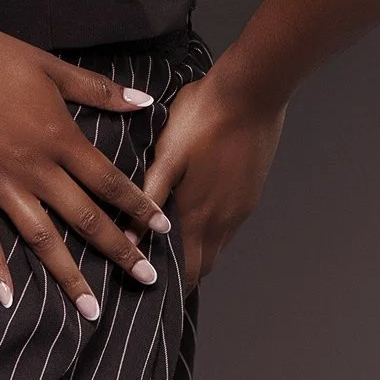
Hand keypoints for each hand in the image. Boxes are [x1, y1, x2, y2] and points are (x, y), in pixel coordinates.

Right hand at [0, 12, 174, 318]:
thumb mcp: (51, 67)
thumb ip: (98, 90)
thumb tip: (144, 102)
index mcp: (59, 138)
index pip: (109, 181)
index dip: (139, 206)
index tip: (164, 229)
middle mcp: (34, 169)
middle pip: (84, 218)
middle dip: (118, 250)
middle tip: (146, 280)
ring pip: (40, 238)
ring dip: (68, 275)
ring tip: (91, 309)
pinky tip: (8, 297)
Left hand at [133, 76, 286, 286]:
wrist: (251, 93)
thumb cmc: (203, 118)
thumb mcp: (167, 156)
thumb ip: (148, 197)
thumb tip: (129, 236)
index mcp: (200, 216)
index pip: (188, 271)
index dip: (170, 284)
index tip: (151, 286)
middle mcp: (225, 220)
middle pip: (205, 265)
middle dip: (185, 274)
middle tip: (160, 273)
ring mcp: (242, 207)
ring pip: (218, 245)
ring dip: (200, 252)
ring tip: (175, 246)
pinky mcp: (251, 191)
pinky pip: (229, 225)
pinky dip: (213, 231)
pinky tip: (199, 212)